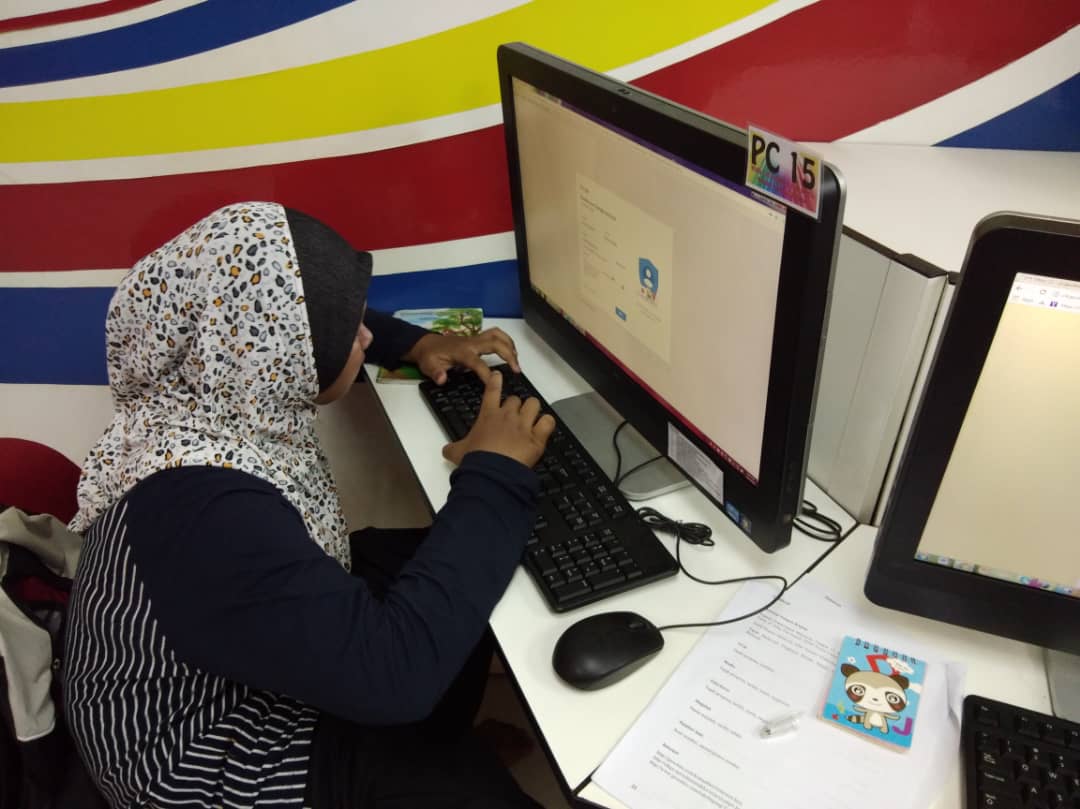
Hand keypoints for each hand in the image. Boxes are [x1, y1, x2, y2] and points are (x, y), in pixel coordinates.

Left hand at [404, 328, 519, 384]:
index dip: (487, 374)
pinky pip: (495, 334)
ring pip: (497, 335)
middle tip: (516, 370)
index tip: (495, 384)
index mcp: (461, 352)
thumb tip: (442, 379)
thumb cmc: (429, 356)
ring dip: (510, 345)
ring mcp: (475, 339)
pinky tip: (511, 351)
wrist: (426, 344)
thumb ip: (436, 372)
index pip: (478, 363)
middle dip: (508, 354)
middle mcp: (471, 343)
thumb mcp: (428, 366)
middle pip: (495, 343)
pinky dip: (506, 340)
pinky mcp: (477, 338)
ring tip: (517, 360)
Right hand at [442, 371, 554, 467]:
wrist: (491, 472)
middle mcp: (507, 416)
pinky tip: (544, 428)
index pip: (492, 391)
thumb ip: (453, 447)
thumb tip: (446, 450)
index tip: (498, 375)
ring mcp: (523, 425)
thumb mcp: (458, 452)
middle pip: (516, 399)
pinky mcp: (537, 437)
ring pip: (533, 404)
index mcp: (488, 416)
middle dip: (516, 406)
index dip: (496, 381)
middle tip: (514, 416)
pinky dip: (547, 424)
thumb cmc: (475, 460)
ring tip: (532, 418)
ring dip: (533, 410)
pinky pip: (548, 422)